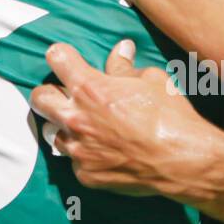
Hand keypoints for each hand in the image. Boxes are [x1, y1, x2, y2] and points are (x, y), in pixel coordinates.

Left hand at [30, 41, 223, 201]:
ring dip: (66, 127)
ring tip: (88, 127)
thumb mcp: (151, 79)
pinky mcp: (86, 174)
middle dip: (49, 92)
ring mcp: (79, 150)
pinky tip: (105, 152)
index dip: (62, 56)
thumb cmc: (170, 116)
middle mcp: (77, 118)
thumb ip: (125, 66)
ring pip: (53, 133)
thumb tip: (121, 49)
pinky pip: (75, 161)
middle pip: (39, 98)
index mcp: (89, 89)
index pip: (56, 58)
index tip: (68, 59)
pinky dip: (85, 155)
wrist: (183, 161)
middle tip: (65, 95)